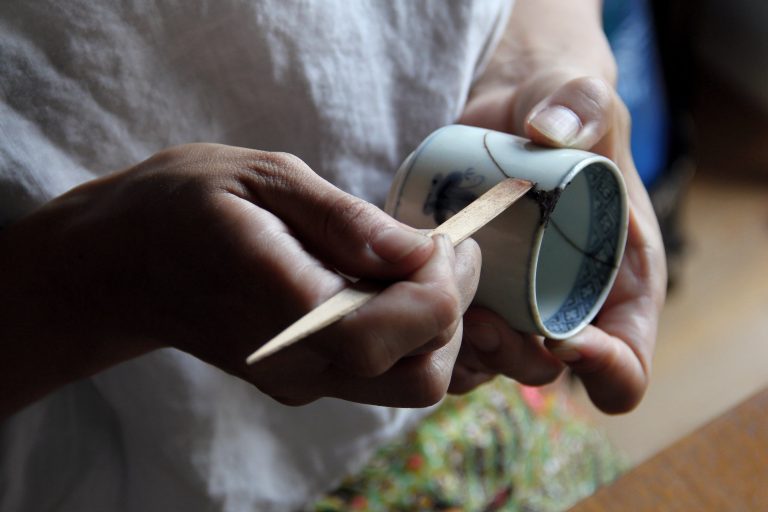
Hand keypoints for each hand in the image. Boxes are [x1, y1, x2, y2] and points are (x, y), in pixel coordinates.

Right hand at [0, 144, 480, 414]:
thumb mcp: (264, 179)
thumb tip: (421, 249)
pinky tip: (383, 284)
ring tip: (416, 264)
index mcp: (289, 307)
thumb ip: (346, 220)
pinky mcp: (298, 381)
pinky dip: (405, 335)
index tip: (440, 235)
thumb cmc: (183, 206)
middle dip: (453, 312)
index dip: (447, 282)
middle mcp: (297, 363)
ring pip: (406, 384)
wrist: (119, 263)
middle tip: (444, 250)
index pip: (409, 327)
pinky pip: (377, 375)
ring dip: (433, 327)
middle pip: (421, 376)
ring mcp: (297, 380)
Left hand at [448, 1, 665, 413]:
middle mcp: (570, 308)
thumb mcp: (580, 99)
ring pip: (491, 365)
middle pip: (549, 371)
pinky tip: (416, 296)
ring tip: (446, 304)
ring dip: (464, 352)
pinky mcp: (474, 295)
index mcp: (621, 285)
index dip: (603, 369)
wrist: (508, 115)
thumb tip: (548, 131)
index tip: (562, 338)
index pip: (627, 363)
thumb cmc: (559, 113)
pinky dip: (432, 335)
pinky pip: (450, 343)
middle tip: (480, 320)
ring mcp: (517, 308)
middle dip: (513, 358)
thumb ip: (581, 104)